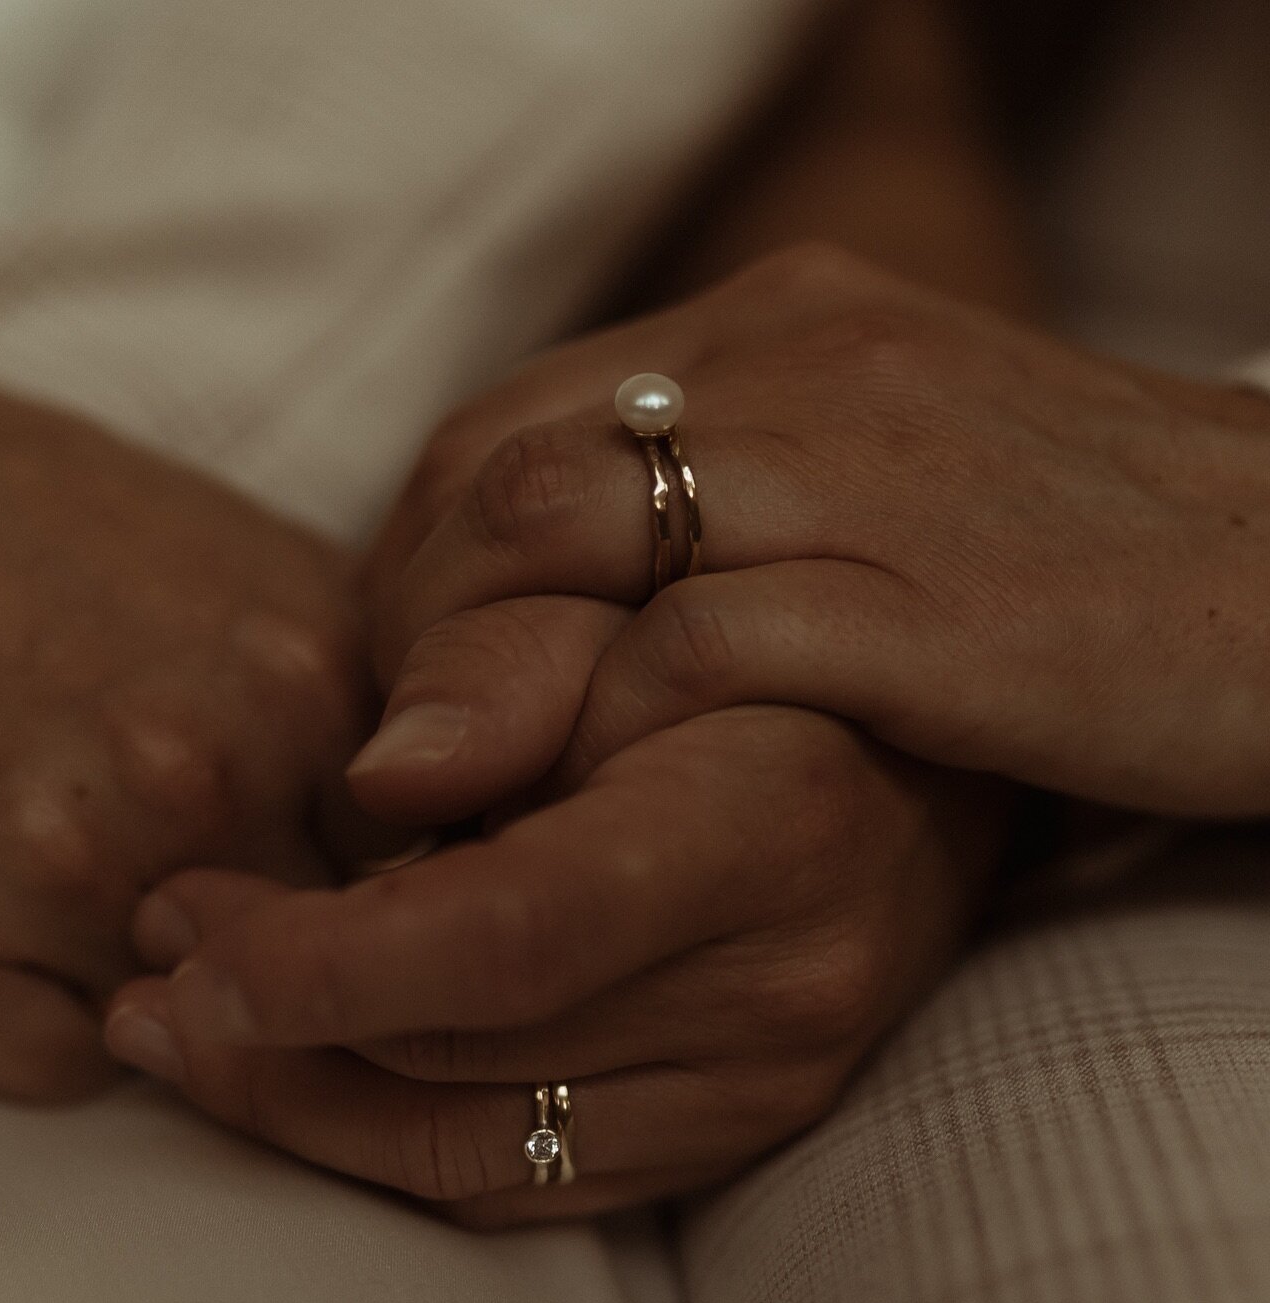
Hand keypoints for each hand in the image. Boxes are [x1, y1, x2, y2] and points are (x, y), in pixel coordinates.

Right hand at [0, 297, 369, 1098]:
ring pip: (201, 1030)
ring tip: (132, 894)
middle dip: (308, 953)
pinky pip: (62, 1068)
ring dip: (186, 990)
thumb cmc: (58, 524)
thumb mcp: (262, 567)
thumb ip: (373, 694)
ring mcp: (61, 863)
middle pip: (327, 961)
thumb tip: (464, 811)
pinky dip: (71, 1027)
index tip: (379, 900)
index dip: (404, 897)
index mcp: (304, 684)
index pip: (429, 873)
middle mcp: (196, 778)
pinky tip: (45, 938)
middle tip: (251, 904)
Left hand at [106, 705, 1007, 1226]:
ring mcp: (769, 1082)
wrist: (914, 753)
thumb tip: (379, 784)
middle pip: (471, 1059)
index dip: (334, 964)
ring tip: (187, 1024)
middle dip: (279, 1021)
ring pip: (482, 1150)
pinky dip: (396, 1140)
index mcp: (762, 826)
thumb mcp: (643, 598)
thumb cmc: (768, 641)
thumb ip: (512, 666)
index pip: (518, 934)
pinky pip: (534, 1181)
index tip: (194, 957)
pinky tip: (308, 1074)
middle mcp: (782, 986)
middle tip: (159, 953)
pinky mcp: (738, 1130)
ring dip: (310, 1098)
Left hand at [359, 244, 1269, 822]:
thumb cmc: (1069, 561)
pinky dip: (601, 726)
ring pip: (564, 534)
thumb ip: (713, 519)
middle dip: (420, 624)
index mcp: (777, 331)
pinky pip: (695, 645)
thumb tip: (559, 613)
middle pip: (506, 474)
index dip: (426, 564)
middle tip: (396, 753)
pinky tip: (570, 807)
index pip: (511, 428)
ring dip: (475, 677)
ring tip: (429, 791)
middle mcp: (797, 367)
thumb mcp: (862, 497)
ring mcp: (855, 470)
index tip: (406, 679)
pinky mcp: (925, 600)